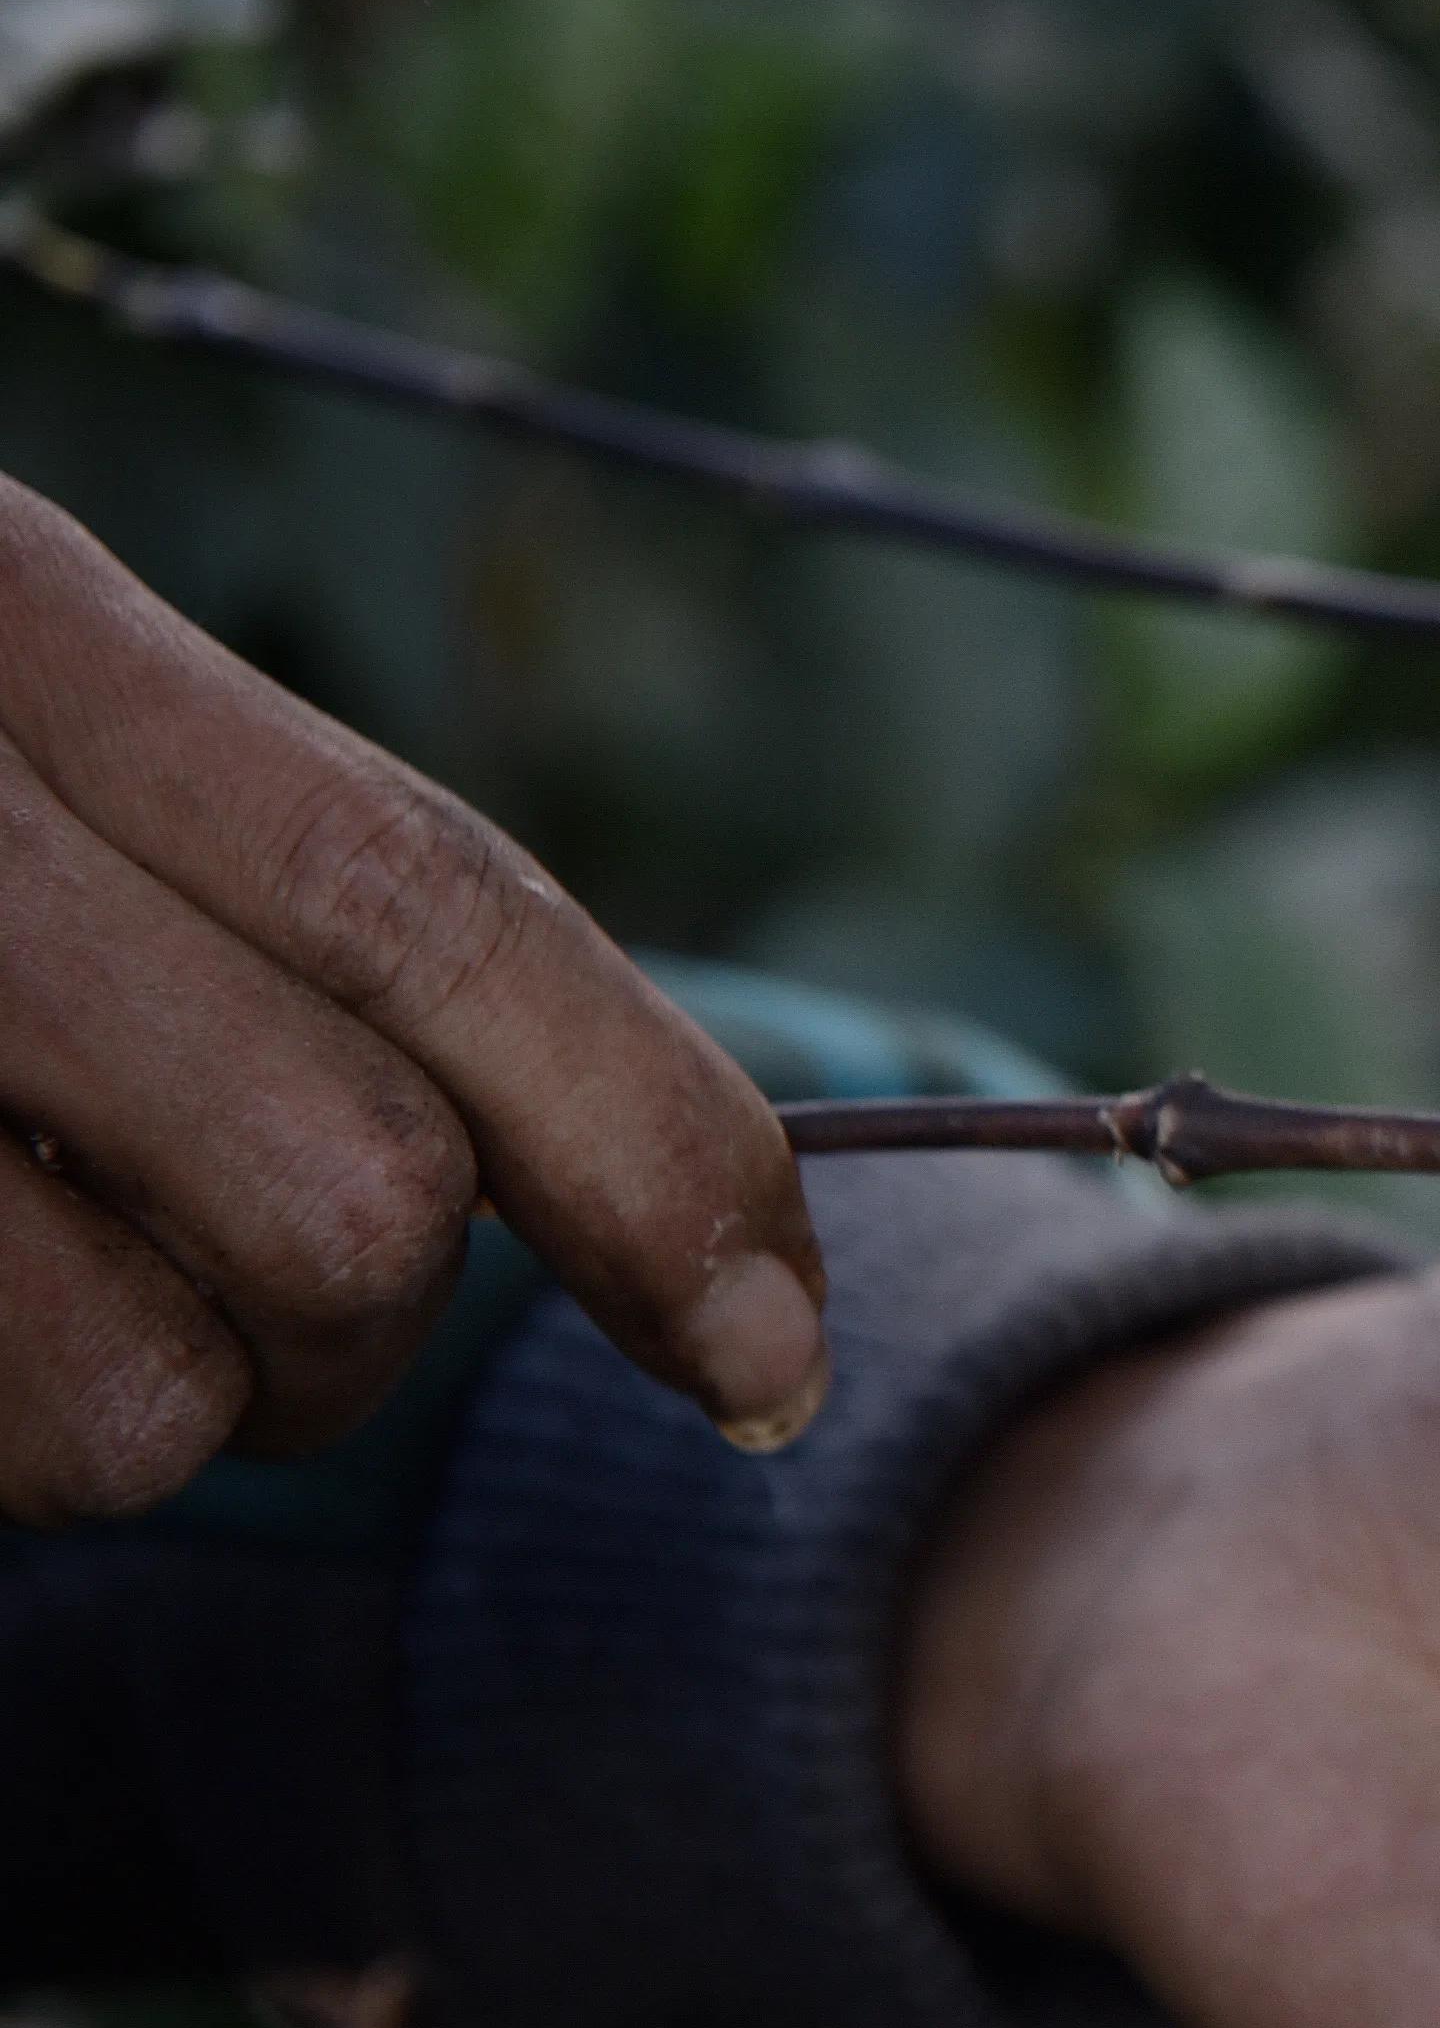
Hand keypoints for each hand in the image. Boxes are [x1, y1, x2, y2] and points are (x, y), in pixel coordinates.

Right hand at [0, 477, 826, 1510]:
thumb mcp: (7, 745)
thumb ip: (236, 898)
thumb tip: (564, 1190)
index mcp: (4, 620)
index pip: (440, 908)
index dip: (663, 1154)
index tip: (776, 1359)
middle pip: (353, 1192)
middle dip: (351, 1321)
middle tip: (208, 1280)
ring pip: (145, 1397)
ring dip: (120, 1408)